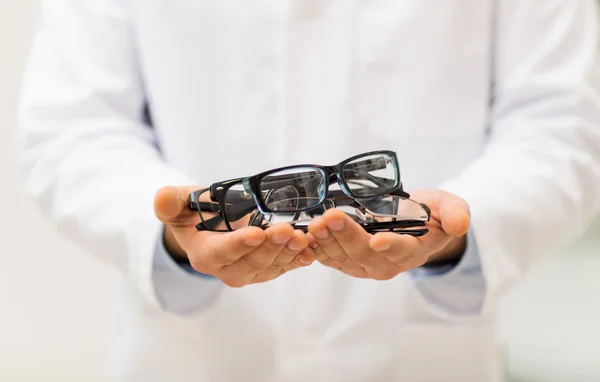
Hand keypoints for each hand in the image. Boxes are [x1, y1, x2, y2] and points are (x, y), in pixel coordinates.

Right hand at [154, 186, 315, 286]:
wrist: (209, 225)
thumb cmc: (193, 212)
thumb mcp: (177, 203)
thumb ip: (169, 202)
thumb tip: (162, 198)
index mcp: (204, 255)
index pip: (222, 253)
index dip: (240, 244)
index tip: (257, 233)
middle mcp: (227, 269)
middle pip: (252, 263)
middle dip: (271, 248)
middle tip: (288, 230)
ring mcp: (250, 271)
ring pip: (272, 266)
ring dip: (289, 253)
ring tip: (303, 237)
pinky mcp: (267, 268)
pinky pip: (284, 267)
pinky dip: (299, 259)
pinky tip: (311, 249)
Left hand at [306, 190, 469, 279]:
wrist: (411, 223)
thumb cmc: (429, 214)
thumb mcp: (449, 208)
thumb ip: (455, 213)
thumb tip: (460, 224)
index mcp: (412, 251)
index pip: (402, 251)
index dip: (390, 246)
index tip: (378, 238)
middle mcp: (386, 263)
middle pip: (364, 254)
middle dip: (347, 236)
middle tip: (330, 218)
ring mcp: (364, 264)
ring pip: (343, 258)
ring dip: (327, 242)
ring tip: (315, 223)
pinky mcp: (346, 260)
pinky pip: (330, 258)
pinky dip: (317, 248)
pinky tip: (305, 236)